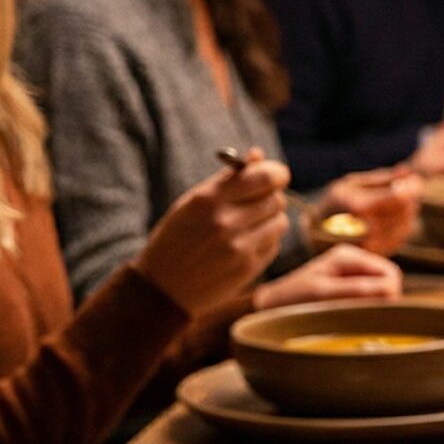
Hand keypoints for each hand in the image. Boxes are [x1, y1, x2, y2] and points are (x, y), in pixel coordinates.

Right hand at [135, 153, 289, 315]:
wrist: (162, 288)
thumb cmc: (176, 238)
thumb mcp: (192, 202)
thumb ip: (227, 179)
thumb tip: (258, 156)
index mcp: (209, 200)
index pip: (264, 177)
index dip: (276, 173)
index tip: (275, 175)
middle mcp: (227, 223)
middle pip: (276, 199)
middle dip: (270, 197)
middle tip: (255, 202)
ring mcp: (240, 248)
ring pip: (280, 221)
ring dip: (270, 220)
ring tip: (247, 225)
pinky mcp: (249, 268)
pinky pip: (274, 244)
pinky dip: (266, 240)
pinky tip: (244, 244)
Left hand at [253, 243, 401, 309]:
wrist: (265, 310)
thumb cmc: (290, 302)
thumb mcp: (323, 294)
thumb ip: (357, 290)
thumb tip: (391, 291)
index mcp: (349, 256)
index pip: (390, 274)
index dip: (389, 295)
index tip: (376, 315)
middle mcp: (352, 262)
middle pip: (388, 282)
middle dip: (382, 301)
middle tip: (364, 319)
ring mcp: (350, 275)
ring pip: (381, 293)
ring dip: (373, 307)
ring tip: (353, 319)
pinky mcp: (346, 289)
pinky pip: (369, 299)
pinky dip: (366, 311)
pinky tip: (350, 318)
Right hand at [317, 168, 421, 255]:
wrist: (315, 236)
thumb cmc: (334, 204)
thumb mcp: (351, 184)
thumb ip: (381, 178)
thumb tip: (407, 171)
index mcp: (360, 206)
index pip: (400, 197)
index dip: (413, 187)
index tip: (414, 180)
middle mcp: (368, 228)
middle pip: (407, 210)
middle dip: (412, 197)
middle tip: (408, 188)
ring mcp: (375, 244)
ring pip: (407, 224)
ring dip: (409, 211)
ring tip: (399, 202)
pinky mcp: (379, 253)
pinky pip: (402, 237)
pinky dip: (404, 224)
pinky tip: (395, 216)